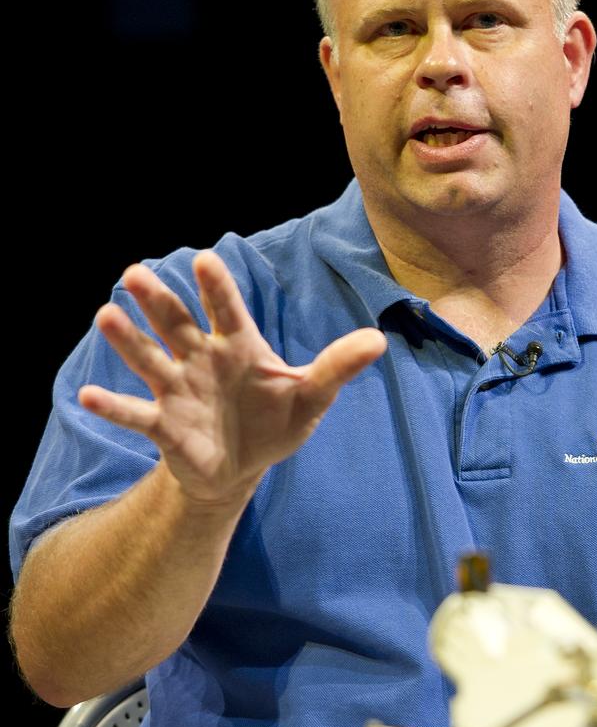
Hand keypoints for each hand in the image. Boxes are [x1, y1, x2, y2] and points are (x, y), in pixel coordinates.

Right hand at [78, 252, 386, 504]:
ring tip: (105, 315)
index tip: (203, 259)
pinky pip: (135, 414)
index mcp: (239, 345)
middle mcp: (201, 358)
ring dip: (128, 340)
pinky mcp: (164, 425)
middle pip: (176, 323)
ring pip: (149, 358)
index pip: (226, 309)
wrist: (242, 467)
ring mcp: (179, 390)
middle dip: (158, 300)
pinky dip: (113, 406)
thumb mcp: (311, 396)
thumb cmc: (275, 421)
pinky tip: (87, 396)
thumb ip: (338, 367)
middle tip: (135, 271)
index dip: (216, 286)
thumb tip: (379, 340)